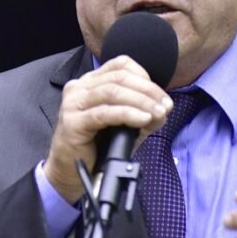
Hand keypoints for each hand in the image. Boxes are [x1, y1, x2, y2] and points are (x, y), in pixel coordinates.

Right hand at [43, 55, 172, 202]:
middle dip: (148, 91)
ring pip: (112, 92)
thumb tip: (164, 109)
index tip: (161, 96)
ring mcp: (73, 103)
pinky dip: (128, 114)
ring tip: (157, 113)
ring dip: (141, 101)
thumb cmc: (96, 146)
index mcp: (91, 81)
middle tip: (165, 106)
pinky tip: (142, 119)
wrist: (71, 171)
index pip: (121, 65)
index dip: (144, 77)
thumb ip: (143, 113)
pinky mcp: (73, 121)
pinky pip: (105, 113)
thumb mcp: (125, 125)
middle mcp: (79, 87)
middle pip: (119, 77)